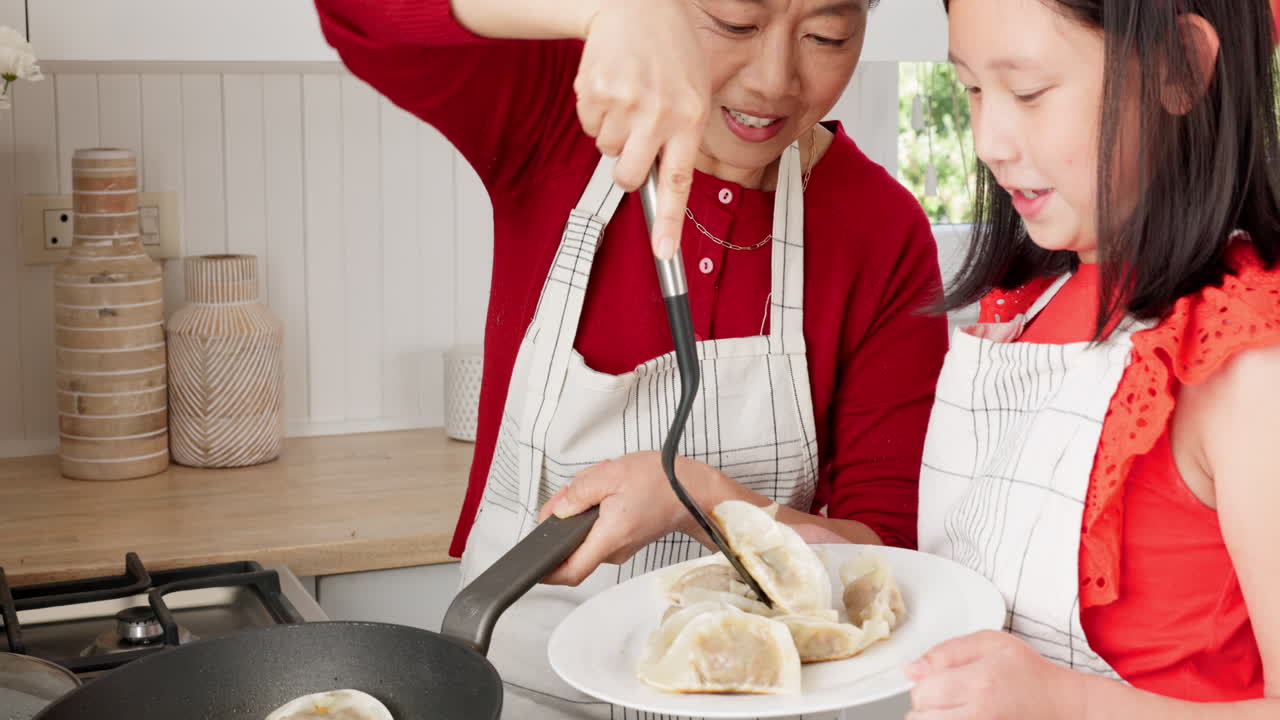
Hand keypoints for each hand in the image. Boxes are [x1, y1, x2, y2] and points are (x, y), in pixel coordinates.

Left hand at [537, 452, 712, 584]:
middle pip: (573, 546)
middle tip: (570, 493)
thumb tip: (559, 510)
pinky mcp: (626, 539)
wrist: (694, 490)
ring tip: (597, 486)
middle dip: (564, 519)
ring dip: (581, 511)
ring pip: (586, 535)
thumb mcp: (612, 474)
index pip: (571, 570)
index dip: (547, 572)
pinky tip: (607, 492)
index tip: (532, 564)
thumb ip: (579, 492)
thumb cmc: (662, 482)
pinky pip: (600, 531)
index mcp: (609, 536)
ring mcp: (622, 547)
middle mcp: (615, 549)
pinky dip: (595, 512)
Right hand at [574, 0, 709, 258]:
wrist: (637, 5)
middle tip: (633, 143)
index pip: (679, 182)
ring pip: (606, 150)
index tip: (664, 254)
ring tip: (630, 96)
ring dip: (613, 132)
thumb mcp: (695, 91)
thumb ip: (681, 136)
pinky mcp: (596, 91)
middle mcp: (659, 114)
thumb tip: (660, 183)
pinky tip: (613, 85)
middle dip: (626, 171)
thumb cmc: (671, 52)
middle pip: (629, 177)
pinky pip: (589, 126)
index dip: (670, 223)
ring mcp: (625, 103)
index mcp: (691, 117)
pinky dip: (597, 113)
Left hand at [905, 630, 1085, 719]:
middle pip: (920, 717)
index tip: (940, 680)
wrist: (1064, 707)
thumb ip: (947, 651)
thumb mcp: (992, 644)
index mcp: (979, 683)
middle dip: (927, 705)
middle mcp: (979, 715)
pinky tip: (964, 716)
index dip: (925, 683)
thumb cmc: (1030, 674)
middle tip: (948, 697)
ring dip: (935, 718)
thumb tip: (911, 669)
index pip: (922, 691)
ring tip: (956, 710)